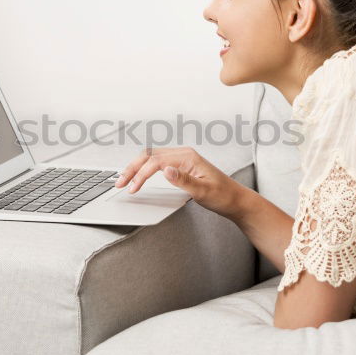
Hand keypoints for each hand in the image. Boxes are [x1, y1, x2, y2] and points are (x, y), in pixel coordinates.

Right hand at [114, 146, 246, 218]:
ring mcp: (182, 158)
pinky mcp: (182, 165)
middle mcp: (184, 154)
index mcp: (188, 157)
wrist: (236, 200)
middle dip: (132, 168)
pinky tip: (139, 175)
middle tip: (119, 183)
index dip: (140, 175)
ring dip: (136, 167)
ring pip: (151, 157)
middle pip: (149, 155)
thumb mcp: (203, 192)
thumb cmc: (223, 196)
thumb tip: (165, 171)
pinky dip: (144, 167)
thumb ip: (184, 180)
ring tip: (124, 179)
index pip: (156, 162)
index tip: (132, 189)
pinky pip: (158, 161)